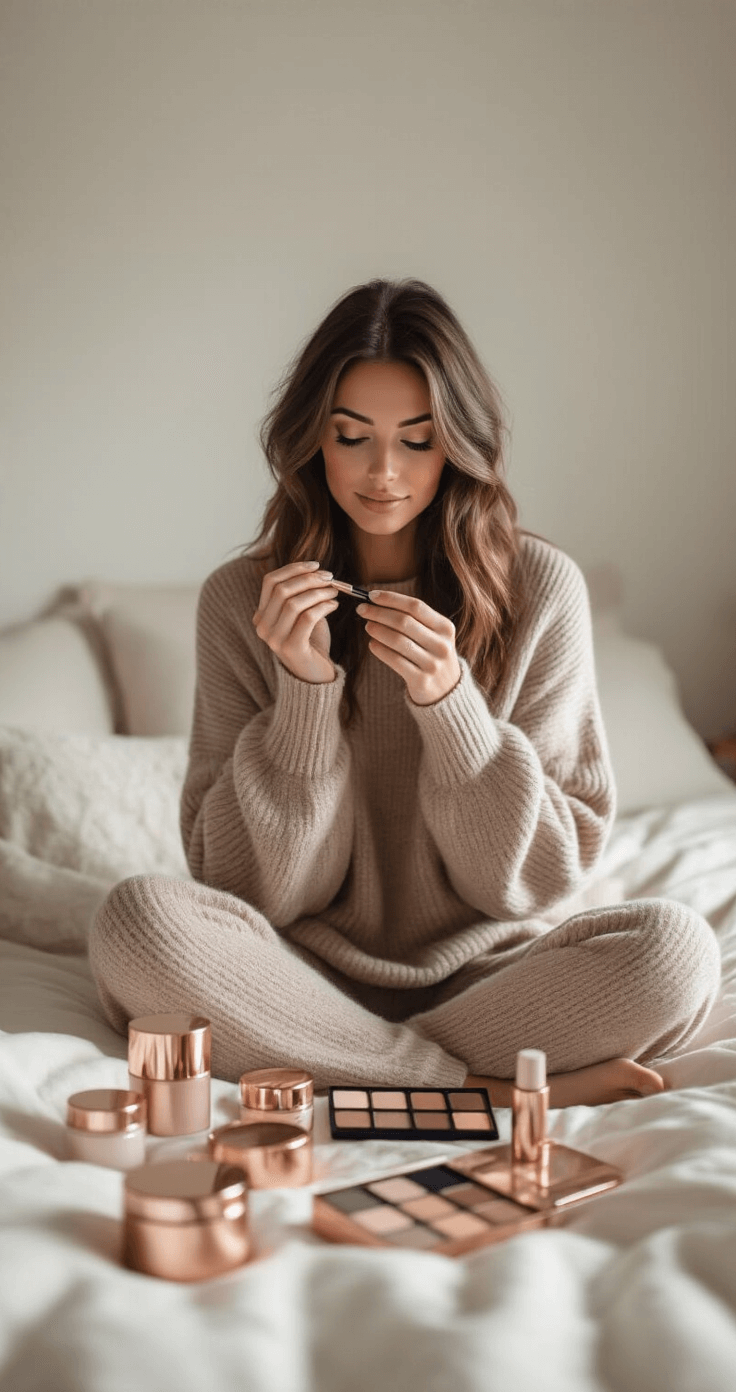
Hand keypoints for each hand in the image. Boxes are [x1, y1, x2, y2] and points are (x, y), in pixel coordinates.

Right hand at [252, 561, 338, 683]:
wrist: (314, 677)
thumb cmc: (310, 642)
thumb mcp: (302, 614)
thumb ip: (302, 594)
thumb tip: (316, 569)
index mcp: (261, 615)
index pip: (270, 581)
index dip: (293, 569)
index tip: (316, 565)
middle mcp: (262, 626)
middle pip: (282, 589)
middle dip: (309, 579)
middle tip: (330, 578)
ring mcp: (274, 638)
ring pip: (294, 603)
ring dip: (318, 592)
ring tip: (335, 592)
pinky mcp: (291, 648)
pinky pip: (307, 618)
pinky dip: (323, 607)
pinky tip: (334, 606)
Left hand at [356, 590, 461, 704]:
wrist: (447, 691)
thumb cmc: (432, 656)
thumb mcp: (434, 636)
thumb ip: (414, 619)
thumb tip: (379, 601)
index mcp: (445, 628)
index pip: (415, 606)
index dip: (391, 599)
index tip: (371, 595)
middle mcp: (441, 644)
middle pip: (404, 622)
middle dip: (379, 613)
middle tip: (362, 610)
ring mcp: (432, 663)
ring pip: (398, 640)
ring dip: (378, 630)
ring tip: (367, 626)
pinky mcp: (421, 680)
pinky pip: (395, 661)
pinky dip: (380, 650)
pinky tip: (371, 645)